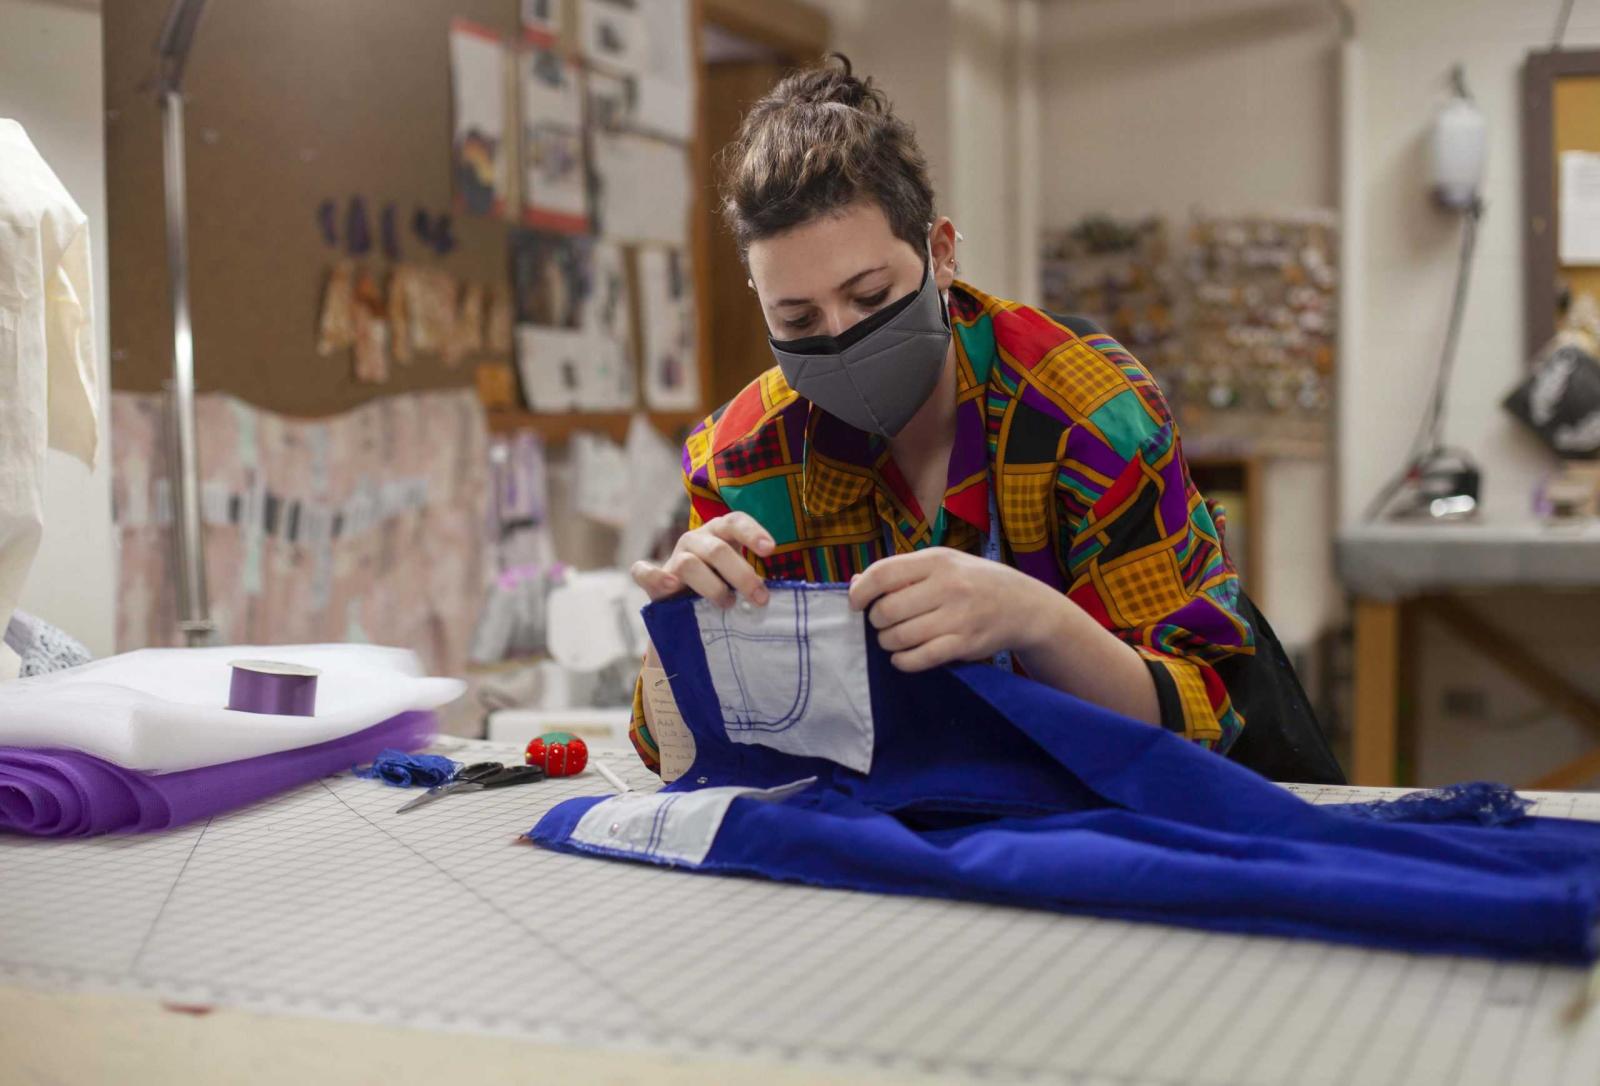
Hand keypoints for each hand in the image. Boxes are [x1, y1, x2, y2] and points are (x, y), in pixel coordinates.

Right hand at [631, 512, 773, 608]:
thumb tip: (770, 595)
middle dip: (742, 575)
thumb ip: (752, 581)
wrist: (687, 610)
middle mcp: (696, 540)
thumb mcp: (739, 580)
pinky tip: (671, 587)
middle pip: (717, 550)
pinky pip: (644, 572)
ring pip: (689, 564)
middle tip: (760, 598)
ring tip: (728, 605)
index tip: (770, 550)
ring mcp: (674, 557)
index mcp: (720, 534)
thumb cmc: (722, 588)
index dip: (752, 532)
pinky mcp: (654, 578)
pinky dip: (655, 577)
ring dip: (712, 587)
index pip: (735, 522)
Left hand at [848, 547, 1060, 670]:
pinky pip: (919, 658)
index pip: (883, 574)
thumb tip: (856, 583)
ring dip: (887, 642)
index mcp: (937, 560)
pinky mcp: (964, 644)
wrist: (1024, 605)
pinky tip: (902, 657)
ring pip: (899, 637)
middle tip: (884, 622)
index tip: (855, 603)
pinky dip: (902, 661)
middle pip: (887, 610)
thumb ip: (902, 572)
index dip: (860, 591)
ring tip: (894, 639)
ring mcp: (958, 616)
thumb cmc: (974, 582)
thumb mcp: (943, 564)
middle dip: (877, 621)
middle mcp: (948, 586)